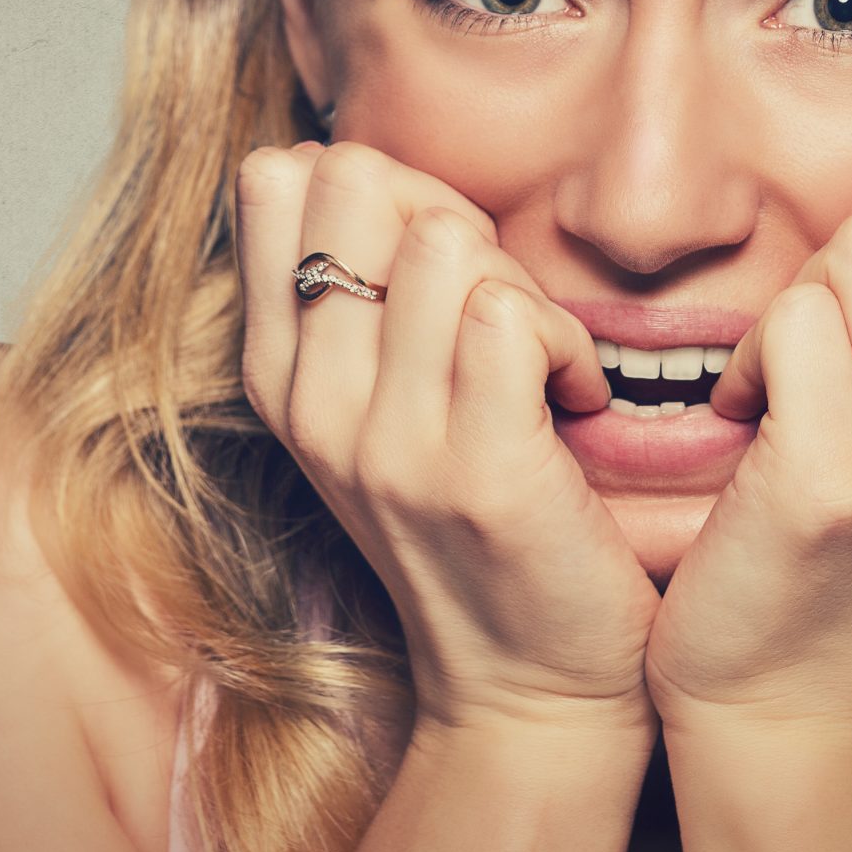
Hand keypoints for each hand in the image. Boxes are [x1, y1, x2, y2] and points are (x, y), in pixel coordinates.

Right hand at [236, 140, 661, 736]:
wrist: (530, 690)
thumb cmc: (475, 525)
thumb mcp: (376, 412)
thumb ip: (357, 295)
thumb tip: (350, 160)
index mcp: (278, 376)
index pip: (283, 178)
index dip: (388, 190)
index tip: (439, 276)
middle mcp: (313, 404)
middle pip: (365, 184)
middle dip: (454, 219)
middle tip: (499, 314)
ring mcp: (387, 442)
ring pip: (448, 244)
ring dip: (523, 290)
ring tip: (538, 372)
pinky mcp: (476, 472)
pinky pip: (516, 316)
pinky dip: (569, 345)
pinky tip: (574, 407)